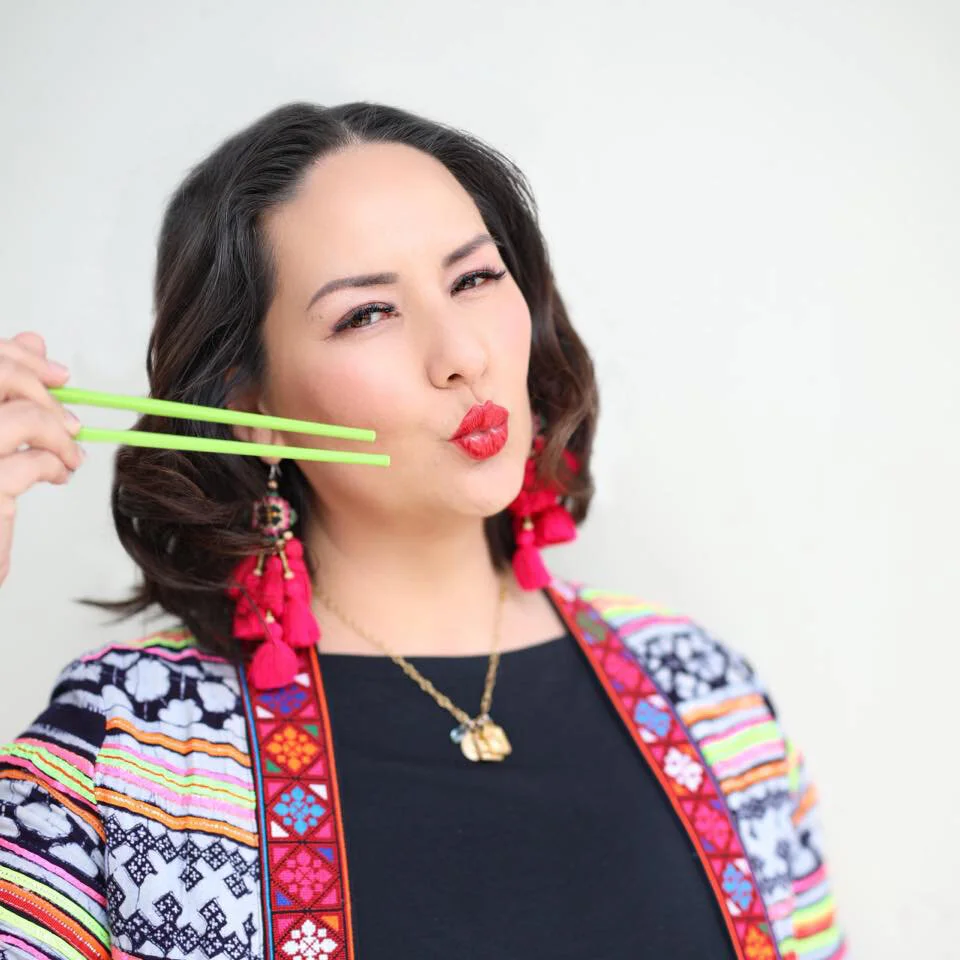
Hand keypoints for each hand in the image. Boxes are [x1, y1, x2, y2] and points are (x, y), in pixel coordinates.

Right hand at [0, 332, 84, 586]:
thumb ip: (4, 385)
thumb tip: (35, 339)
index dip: (21, 357)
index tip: (60, 374)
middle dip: (45, 393)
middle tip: (71, 422)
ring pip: (23, 418)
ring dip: (59, 436)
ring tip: (70, 457)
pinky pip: (29, 464)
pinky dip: (54, 466)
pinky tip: (57, 476)